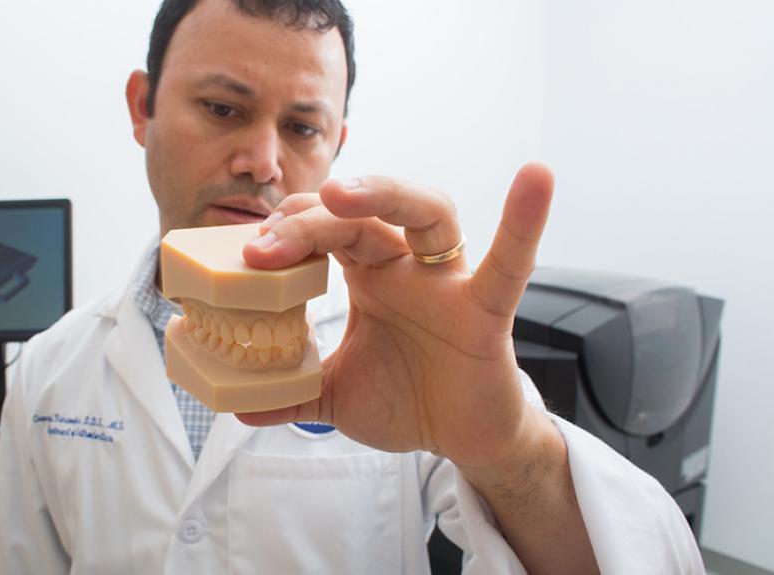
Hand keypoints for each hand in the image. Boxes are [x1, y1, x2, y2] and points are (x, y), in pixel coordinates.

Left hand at [237, 164, 554, 470]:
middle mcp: (407, 267)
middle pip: (363, 216)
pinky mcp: (486, 310)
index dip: (289, 229)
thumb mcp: (336, 396)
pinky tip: (534, 177)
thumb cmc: (410, 401)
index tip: (248, 251)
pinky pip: (509, 263)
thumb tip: (238, 407)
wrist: (465, 439)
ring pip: (428, 214)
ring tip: (343, 192)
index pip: (327, 229)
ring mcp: (447, 283)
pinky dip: (523, 222)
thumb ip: (290, 396)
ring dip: (387, 194)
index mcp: (370, 276)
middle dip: (312, 220)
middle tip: (265, 245)